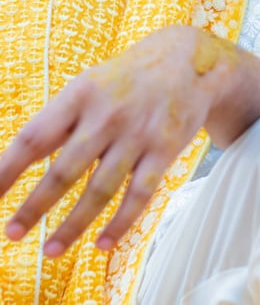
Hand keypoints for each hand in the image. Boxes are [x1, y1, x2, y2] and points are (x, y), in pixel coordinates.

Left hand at [0, 26, 221, 257]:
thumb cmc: (126, 78)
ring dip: (73, 225)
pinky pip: (139, 195)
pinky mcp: (165, 149)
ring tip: (50, 250)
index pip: (35, 137)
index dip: (6, 170)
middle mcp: (108, 114)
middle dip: (34, 207)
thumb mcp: (89, 85)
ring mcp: (138, 133)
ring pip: (100, 190)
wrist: (190, 61)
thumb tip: (14, 163)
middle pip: (65, 170)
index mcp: (81, 94)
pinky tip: (102, 245)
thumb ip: (59, 121)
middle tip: (11, 233)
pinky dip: (120, 223)